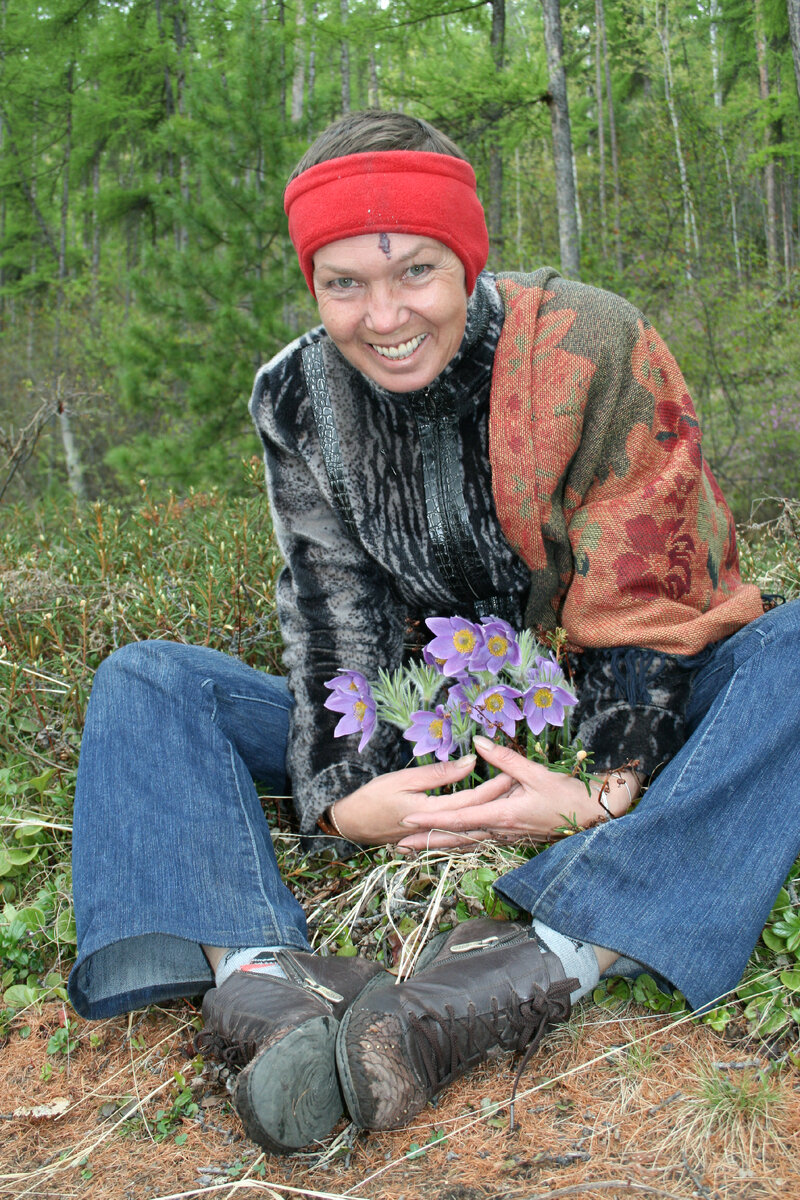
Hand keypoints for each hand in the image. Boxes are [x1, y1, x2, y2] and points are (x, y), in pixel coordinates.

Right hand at [331, 753, 513, 844]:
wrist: (351, 825)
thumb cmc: (373, 798)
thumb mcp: (403, 779)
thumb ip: (439, 774)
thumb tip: (470, 762)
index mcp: (432, 813)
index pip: (473, 800)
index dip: (495, 786)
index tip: (513, 771)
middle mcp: (438, 830)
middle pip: (479, 817)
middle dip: (502, 801)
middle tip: (523, 785)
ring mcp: (435, 839)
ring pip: (475, 831)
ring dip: (496, 816)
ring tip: (515, 801)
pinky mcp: (432, 841)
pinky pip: (463, 837)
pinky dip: (481, 828)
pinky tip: (492, 823)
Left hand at [394, 735, 639, 850]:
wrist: (593, 817)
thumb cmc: (567, 794)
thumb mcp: (536, 773)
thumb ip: (505, 759)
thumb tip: (480, 743)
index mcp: (501, 815)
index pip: (458, 820)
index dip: (429, 821)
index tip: (405, 821)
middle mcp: (500, 831)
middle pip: (455, 839)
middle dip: (425, 842)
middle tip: (396, 845)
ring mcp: (506, 838)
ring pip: (466, 844)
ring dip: (439, 846)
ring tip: (413, 849)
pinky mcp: (513, 838)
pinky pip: (480, 843)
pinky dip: (460, 845)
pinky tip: (449, 844)